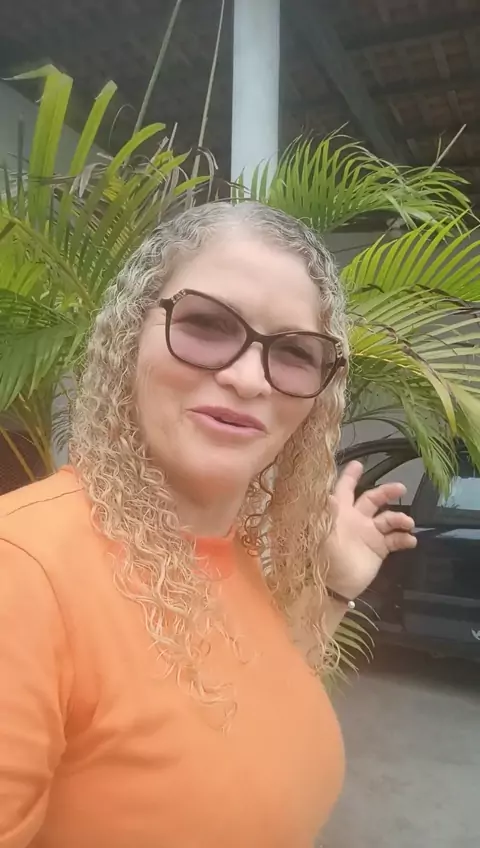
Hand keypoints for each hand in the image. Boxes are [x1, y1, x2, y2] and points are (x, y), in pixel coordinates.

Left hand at [324, 461, 416, 600]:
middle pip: (373, 498)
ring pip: (388, 519)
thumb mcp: (321, 532)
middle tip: (401, 487)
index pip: (344, 488)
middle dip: (387, 492)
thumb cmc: (322, 556)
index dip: (350, 476)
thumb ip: (327, 513)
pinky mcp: (378, 550)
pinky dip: (404, 539)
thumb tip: (329, 494)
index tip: (359, 463)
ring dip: (400, 518)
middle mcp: (355, 519)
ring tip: (408, 523)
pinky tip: (410, 540)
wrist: (332, 587)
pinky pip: (395, 540)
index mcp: (339, 511)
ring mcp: (368, 534)